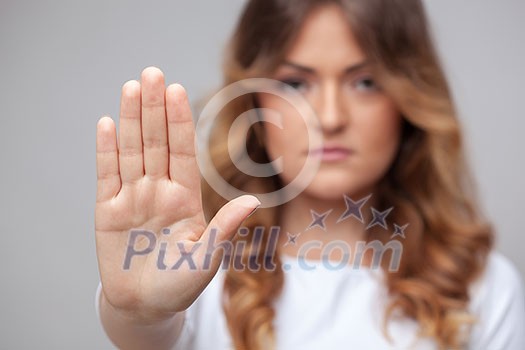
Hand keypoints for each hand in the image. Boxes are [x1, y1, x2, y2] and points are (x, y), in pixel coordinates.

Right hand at [95, 67, 258, 322]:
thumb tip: (253, 201)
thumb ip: (224, 228)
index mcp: (185, 198)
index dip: (179, 121)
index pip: (182, 151)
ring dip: (130, 119)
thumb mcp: (207, 258)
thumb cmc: (180, 284)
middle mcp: (159, 190)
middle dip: (154, 109)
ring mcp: (133, 197)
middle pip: (156, 142)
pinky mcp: (108, 211)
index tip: (178, 90)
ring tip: (131, 87)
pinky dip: (106, 150)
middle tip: (153, 73)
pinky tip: (106, 123)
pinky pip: (107, 175)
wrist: (146, 305)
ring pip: (131, 151)